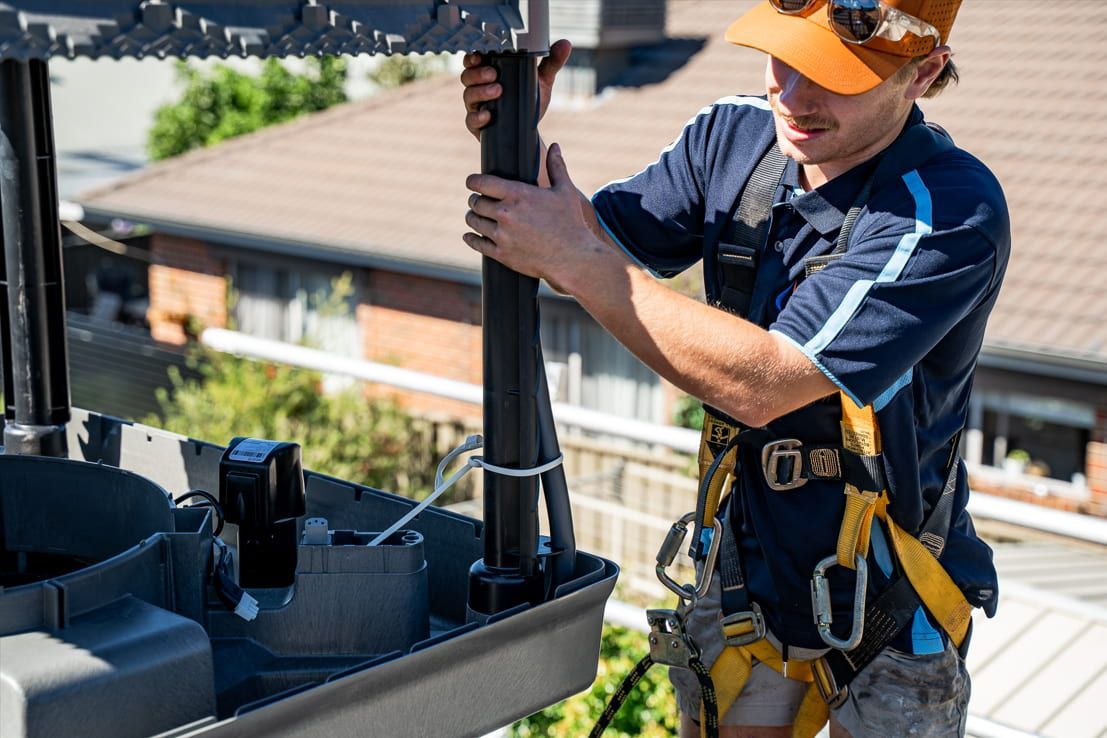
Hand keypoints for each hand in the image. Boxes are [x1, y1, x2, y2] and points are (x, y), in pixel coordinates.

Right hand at [461, 39, 571, 139]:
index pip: (474, 60)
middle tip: (494, 74)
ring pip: (468, 96)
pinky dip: (478, 117)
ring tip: (498, 91)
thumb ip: (551, 62)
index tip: (480, 55)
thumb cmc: (530, 101)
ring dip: (480, 92)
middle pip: (467, 76)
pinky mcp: (478, 126)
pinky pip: (470, 120)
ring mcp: (477, 107)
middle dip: (478, 74)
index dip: (473, 57)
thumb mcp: (541, 81)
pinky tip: (488, 115)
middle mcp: (479, 88)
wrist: (530, 131)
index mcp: (490, 73)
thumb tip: (565, 44)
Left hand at [464, 143, 600, 292]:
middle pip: (476, 202)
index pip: (481, 182)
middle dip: (475, 199)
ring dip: (472, 217)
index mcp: (517, 194)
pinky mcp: (502, 254)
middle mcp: (506, 213)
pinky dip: (471, 238)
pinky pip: (477, 243)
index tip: (472, 182)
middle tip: (477, 200)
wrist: (573, 257)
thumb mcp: (565, 191)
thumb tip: (555, 146)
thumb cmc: (571, 222)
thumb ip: (556, 167)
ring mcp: (502, 235)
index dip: (473, 181)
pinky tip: (470, 236)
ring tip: (475, 216)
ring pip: (474, 221)